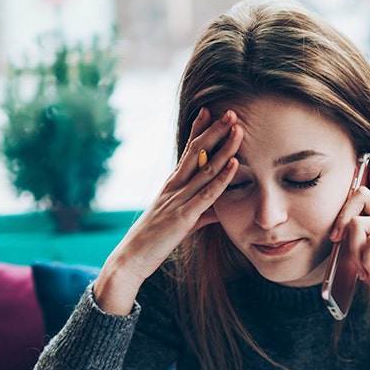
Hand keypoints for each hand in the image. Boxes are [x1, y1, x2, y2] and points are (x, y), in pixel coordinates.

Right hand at [94, 108, 242, 314]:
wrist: (131, 258)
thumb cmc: (156, 240)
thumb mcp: (183, 222)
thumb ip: (203, 212)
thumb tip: (221, 209)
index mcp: (172, 185)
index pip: (187, 151)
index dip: (198, 130)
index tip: (209, 110)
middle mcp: (174, 186)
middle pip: (197, 152)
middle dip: (214, 130)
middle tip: (230, 111)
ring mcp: (178, 199)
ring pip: (205, 168)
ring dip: (223, 147)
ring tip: (237, 129)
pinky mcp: (184, 216)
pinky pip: (206, 194)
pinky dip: (221, 178)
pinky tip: (234, 164)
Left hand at [329, 164, 369, 350]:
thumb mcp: (368, 266)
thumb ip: (358, 248)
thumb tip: (339, 237)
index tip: (369, 170)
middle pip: (361, 195)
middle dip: (340, 217)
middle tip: (336, 241)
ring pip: (359, 223)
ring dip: (354, 252)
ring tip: (364, 273)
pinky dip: (367, 261)